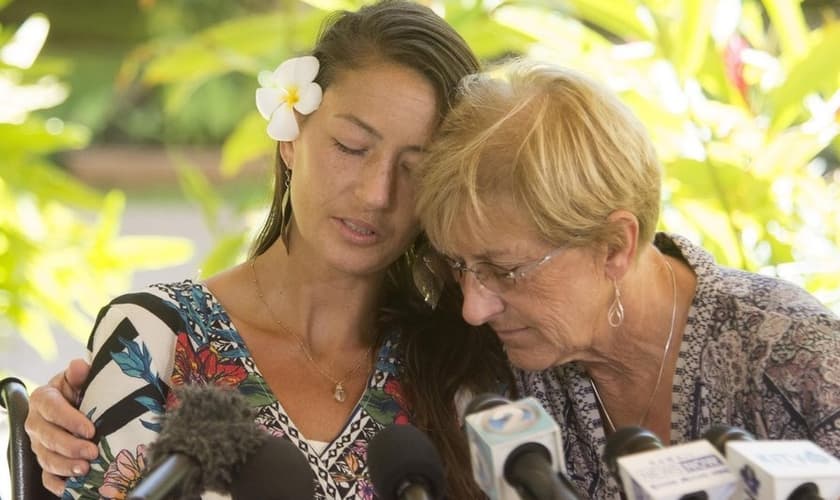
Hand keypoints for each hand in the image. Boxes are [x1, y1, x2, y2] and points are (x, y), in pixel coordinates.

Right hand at [25, 359, 98, 495]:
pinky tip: (70, 487)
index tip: (91, 429)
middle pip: (48, 437)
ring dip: (65, 466)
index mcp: (43, 399)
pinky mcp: (44, 461)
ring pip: (46, 458)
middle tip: (91, 452)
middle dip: (70, 447)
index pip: (53, 409)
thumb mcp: (78, 379)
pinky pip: (45, 476)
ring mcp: (38, 444)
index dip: (70, 420)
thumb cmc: (78, 390)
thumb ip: (79, 373)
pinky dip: (57, 483)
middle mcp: (36, 422)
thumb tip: (79, 366)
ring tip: (85, 469)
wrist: (73, 404)